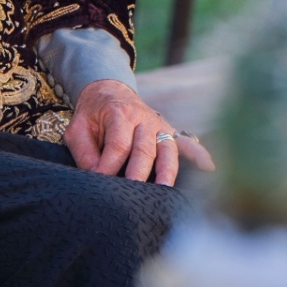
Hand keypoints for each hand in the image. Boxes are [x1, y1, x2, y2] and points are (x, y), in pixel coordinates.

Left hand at [65, 79, 214, 185]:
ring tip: (166, 191)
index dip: (108, 166)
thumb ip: (84, 152)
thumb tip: (95, 177)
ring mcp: (159, 125)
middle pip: (144, 150)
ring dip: (167, 171)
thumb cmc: (92, 116)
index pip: (118, 145)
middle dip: (139, 174)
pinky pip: (186, 143)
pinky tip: (209, 168)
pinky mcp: (169, 132)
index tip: (99, 183)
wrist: (109, 92)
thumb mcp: (78, 128)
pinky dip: (198, 154)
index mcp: (119, 114)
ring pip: (167, 149)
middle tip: (132, 194)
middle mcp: (144, 119)